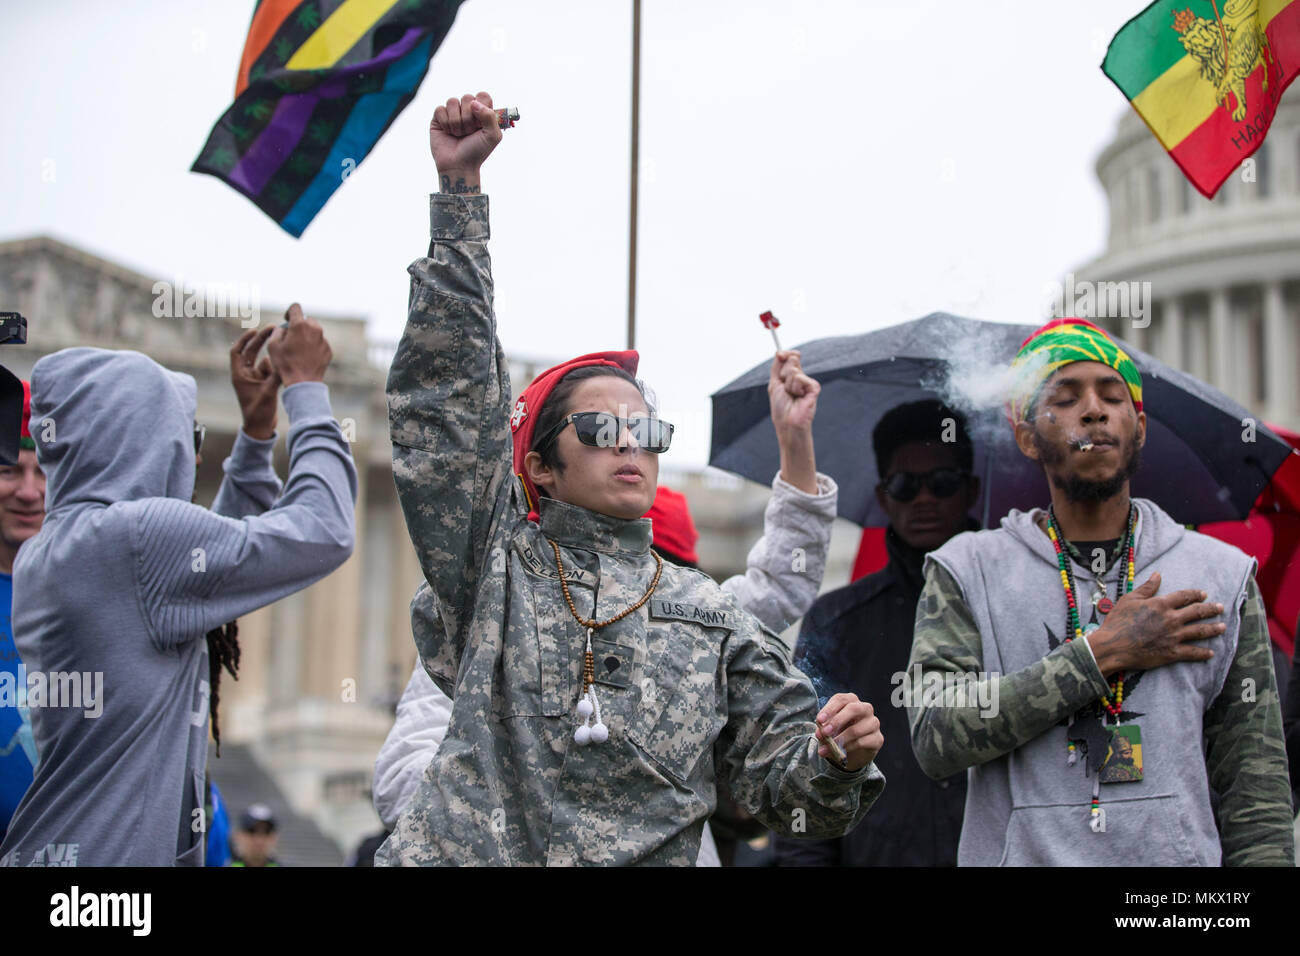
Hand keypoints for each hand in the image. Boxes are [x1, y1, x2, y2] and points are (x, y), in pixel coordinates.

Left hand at [229, 325, 279, 439]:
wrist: (260, 428)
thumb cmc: (258, 413)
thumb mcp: (267, 393)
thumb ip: (274, 376)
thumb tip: (282, 361)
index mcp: (239, 375)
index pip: (237, 351)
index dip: (244, 338)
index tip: (255, 329)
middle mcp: (245, 375)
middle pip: (250, 351)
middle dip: (261, 340)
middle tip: (273, 328)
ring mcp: (254, 379)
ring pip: (263, 360)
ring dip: (272, 355)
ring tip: (283, 349)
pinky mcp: (263, 384)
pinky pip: (270, 369)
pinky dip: (276, 366)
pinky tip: (286, 366)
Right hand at [267, 303, 331, 386]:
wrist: (303, 382)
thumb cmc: (285, 364)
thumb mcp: (272, 345)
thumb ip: (278, 331)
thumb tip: (284, 328)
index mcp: (299, 325)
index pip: (295, 307)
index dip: (289, 312)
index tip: (286, 320)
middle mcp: (314, 329)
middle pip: (307, 320)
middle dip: (299, 326)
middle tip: (292, 338)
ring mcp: (323, 340)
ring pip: (315, 332)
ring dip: (307, 336)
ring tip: (299, 350)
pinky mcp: (328, 349)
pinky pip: (320, 343)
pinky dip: (314, 347)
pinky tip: (307, 358)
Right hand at [430, 91, 501, 191]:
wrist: (459, 166)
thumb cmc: (477, 152)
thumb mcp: (492, 136)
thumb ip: (490, 116)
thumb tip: (473, 102)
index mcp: (482, 112)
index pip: (483, 95)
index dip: (482, 106)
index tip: (480, 123)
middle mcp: (467, 110)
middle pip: (467, 97)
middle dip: (469, 118)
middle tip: (469, 132)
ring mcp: (452, 113)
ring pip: (452, 101)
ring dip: (457, 122)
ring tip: (459, 134)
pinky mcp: (438, 118)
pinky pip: (440, 109)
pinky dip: (445, 123)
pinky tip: (448, 133)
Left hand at [769, 350, 819, 493]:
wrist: (787, 422)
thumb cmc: (780, 407)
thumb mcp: (774, 383)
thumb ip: (777, 366)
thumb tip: (780, 351)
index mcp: (792, 377)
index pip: (790, 357)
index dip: (785, 354)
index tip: (780, 354)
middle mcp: (801, 378)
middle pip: (792, 360)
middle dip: (783, 373)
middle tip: (785, 388)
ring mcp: (808, 382)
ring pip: (794, 370)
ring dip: (787, 384)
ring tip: (791, 396)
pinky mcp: (814, 387)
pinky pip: (801, 378)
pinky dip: (795, 388)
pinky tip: (799, 397)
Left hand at [815, 693, 882, 771]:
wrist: (853, 751)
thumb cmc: (840, 732)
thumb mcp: (829, 729)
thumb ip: (824, 729)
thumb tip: (820, 734)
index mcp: (851, 701)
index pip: (841, 699)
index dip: (829, 709)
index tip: (819, 720)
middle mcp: (865, 709)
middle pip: (853, 709)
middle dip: (837, 720)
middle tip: (825, 732)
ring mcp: (873, 723)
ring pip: (857, 729)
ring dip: (839, 740)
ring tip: (827, 748)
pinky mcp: (877, 738)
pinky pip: (862, 742)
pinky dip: (848, 748)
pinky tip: (841, 752)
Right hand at [1086, 572, 1223, 675]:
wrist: (1112, 646)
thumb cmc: (1117, 622)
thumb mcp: (1129, 600)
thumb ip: (1146, 588)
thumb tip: (1157, 575)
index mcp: (1160, 605)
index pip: (1184, 596)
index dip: (1195, 594)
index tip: (1203, 594)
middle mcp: (1171, 619)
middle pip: (1197, 612)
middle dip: (1211, 609)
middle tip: (1220, 608)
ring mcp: (1173, 636)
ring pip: (1199, 631)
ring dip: (1213, 629)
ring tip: (1223, 627)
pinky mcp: (1172, 652)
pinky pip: (1192, 652)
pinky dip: (1203, 653)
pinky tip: (1211, 652)